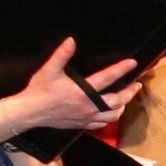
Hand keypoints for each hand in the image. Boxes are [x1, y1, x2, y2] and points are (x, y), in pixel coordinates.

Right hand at [7, 40, 134, 135]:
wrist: (29, 113)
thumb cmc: (39, 91)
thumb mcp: (49, 70)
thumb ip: (61, 54)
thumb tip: (71, 41)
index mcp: (82, 92)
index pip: (108, 78)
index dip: (122, 69)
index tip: (132, 63)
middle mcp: (88, 106)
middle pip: (117, 101)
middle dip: (129, 92)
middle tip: (136, 85)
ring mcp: (85, 117)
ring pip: (112, 115)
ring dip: (122, 106)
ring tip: (126, 99)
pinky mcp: (81, 125)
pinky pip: (101, 124)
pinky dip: (109, 118)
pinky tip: (110, 113)